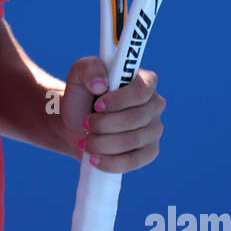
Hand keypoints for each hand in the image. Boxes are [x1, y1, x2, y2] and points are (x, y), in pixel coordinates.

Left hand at [60, 56, 164, 172]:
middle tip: (86, 123)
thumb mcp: (79, 74)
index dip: (119, 100)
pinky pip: (134, 161)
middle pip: (136, 119)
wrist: (76, 124)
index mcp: (145, 81)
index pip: (142, 90)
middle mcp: (154, 105)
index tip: (97, 105)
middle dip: (105, 124)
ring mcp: (154, 130)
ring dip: (103, 143)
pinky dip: (110, 162)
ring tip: (85, 140)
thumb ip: (89, 68)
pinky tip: (94, 158)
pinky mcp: (148, 152)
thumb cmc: (81, 95)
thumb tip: (101, 84)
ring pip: (133, 141)